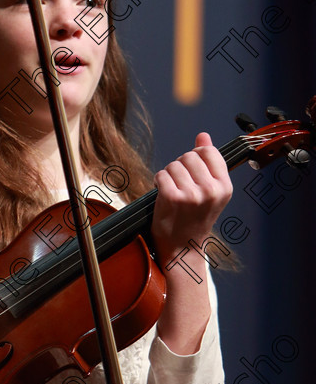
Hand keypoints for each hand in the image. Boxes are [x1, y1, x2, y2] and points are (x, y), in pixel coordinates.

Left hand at [151, 132, 232, 263]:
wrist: (182, 248)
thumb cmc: (194, 218)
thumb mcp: (209, 191)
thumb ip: (208, 162)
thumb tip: (203, 135)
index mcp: (224, 187)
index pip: (209, 151)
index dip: (196, 157)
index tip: (193, 171)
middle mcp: (211, 190)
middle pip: (189, 156)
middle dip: (180, 166)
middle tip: (181, 184)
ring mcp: (192, 195)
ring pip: (174, 165)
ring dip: (168, 175)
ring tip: (172, 190)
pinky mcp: (173, 199)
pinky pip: (161, 174)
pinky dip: (158, 181)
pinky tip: (162, 193)